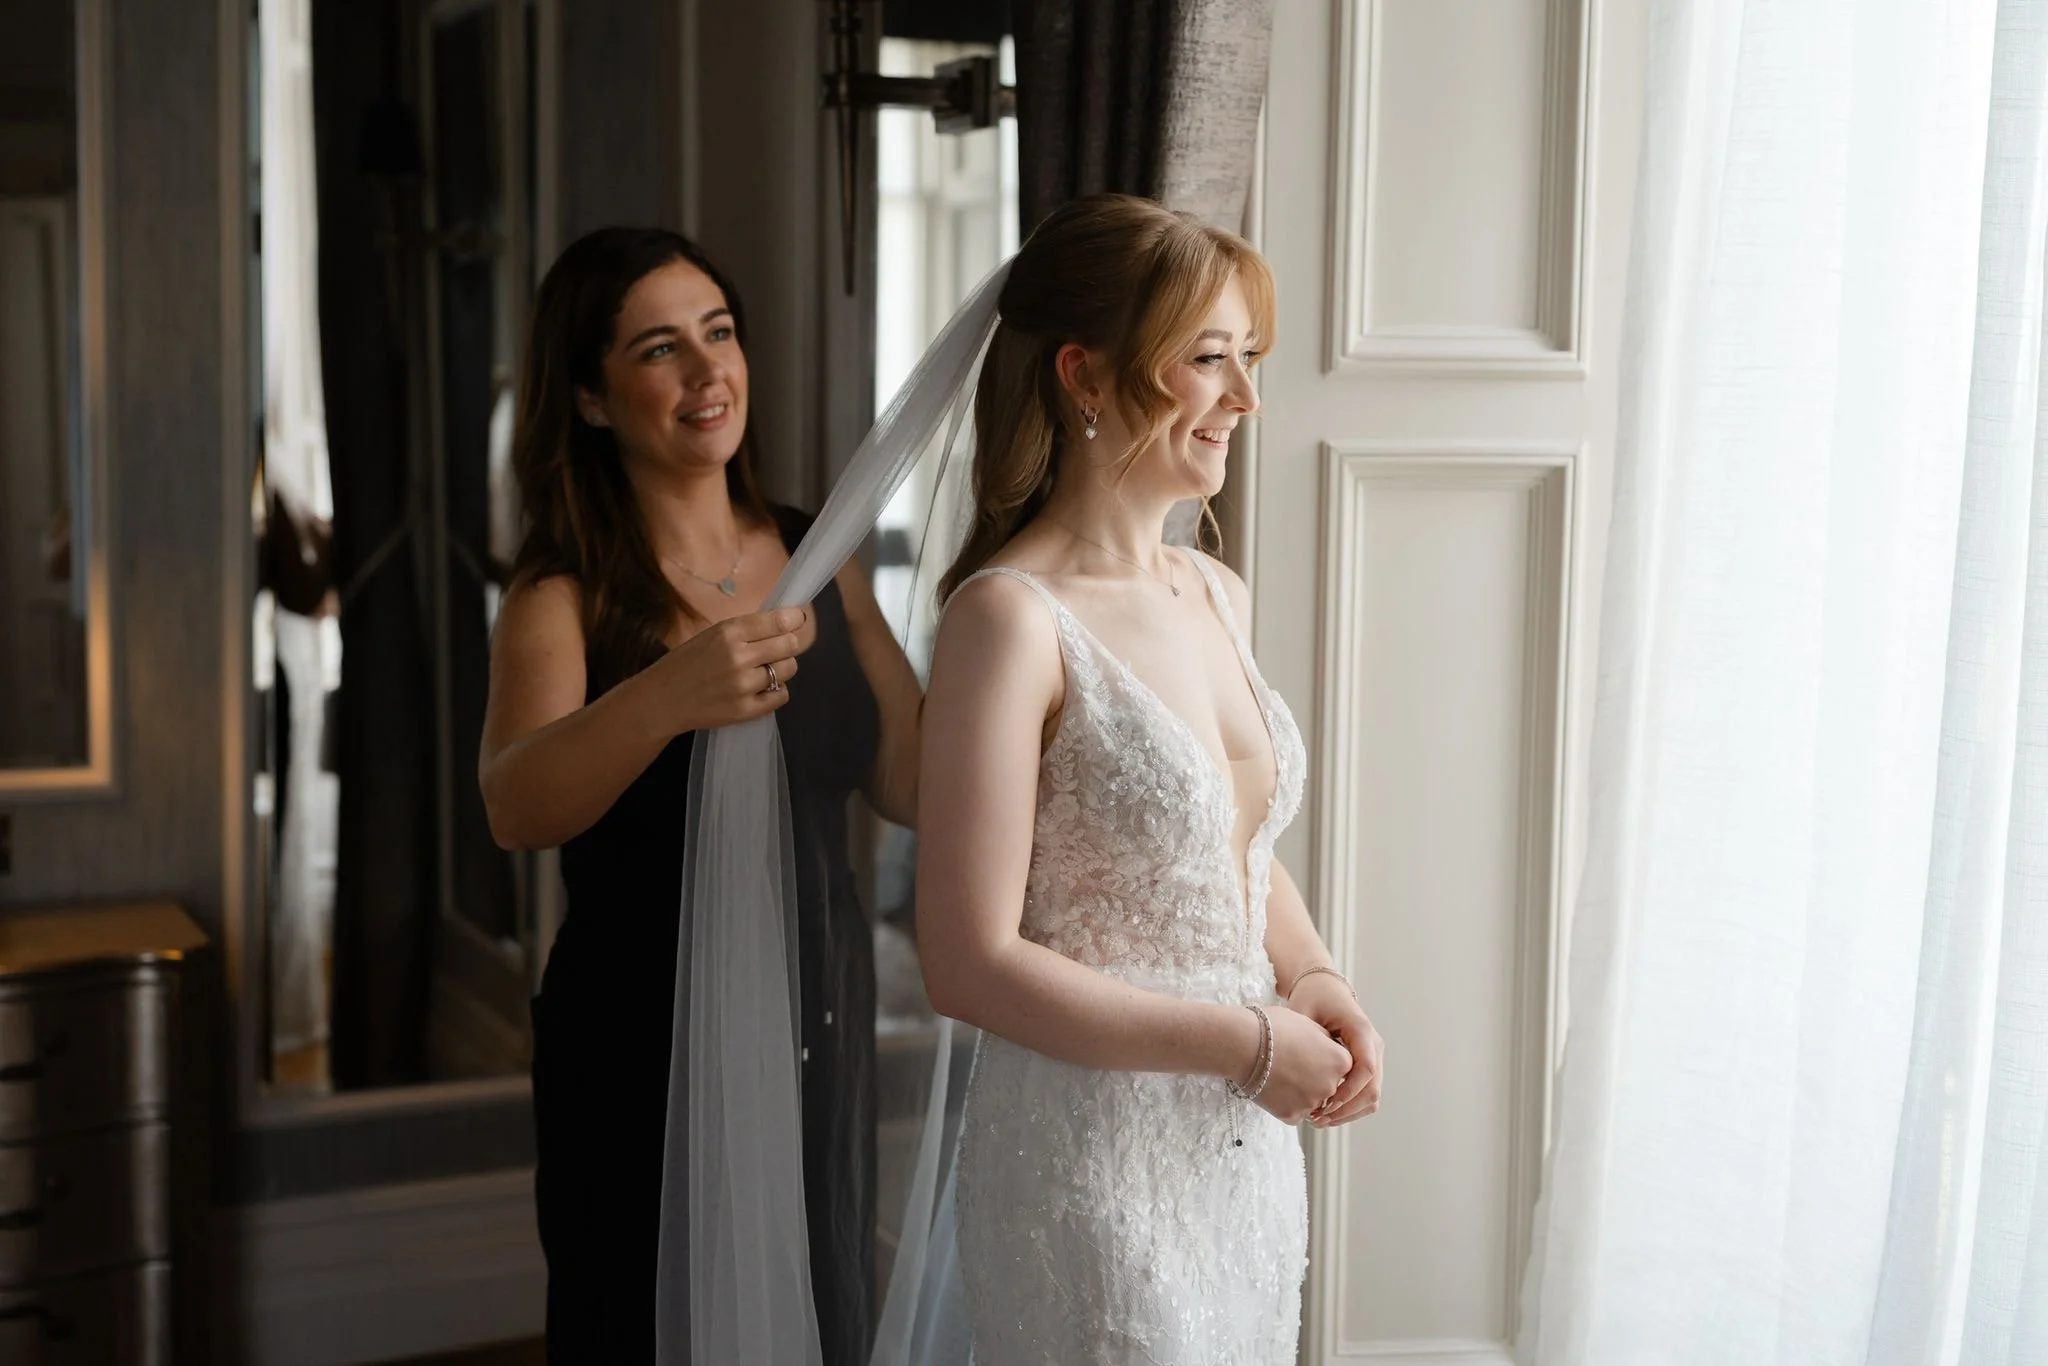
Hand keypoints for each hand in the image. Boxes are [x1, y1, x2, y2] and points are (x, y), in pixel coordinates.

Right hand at [646, 605, 816, 733]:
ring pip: (788, 669)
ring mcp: (744, 685)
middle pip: (789, 645)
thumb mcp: (711, 635)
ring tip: (765, 670)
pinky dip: (777, 690)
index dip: (793, 619)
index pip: (778, 621)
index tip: (796, 620)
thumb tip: (784, 622)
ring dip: (782, 668)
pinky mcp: (746, 710)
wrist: (662, 700)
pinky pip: (781, 695)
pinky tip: (762, 689)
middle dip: (788, 644)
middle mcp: (740, 656)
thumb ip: (745, 630)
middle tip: (778, 648)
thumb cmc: (685, 663)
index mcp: (729, 632)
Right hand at [1250, 1004, 1352, 1123]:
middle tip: (1292, 1065)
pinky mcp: (1291, 1115)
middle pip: (1328, 1086)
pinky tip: (1271, 1086)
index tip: (1308, 1053)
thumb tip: (1330, 1050)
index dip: (1323, 1058)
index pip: (1342, 1066)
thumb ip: (1326, 1041)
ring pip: (1311, 1101)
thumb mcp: (1308, 1024)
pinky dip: (1284, 1103)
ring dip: (1300, 1092)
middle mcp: (1331, 1085)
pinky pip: (1294, 1112)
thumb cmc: (1273, 1028)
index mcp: (1340, 1061)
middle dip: (1314, 1078)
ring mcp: (1311, 1103)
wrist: (1242, 1043)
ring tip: (1279, 1074)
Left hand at [1288, 974, 1382, 1126]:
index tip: (1324, 1105)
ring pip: (1372, 1097)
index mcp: (1362, 1030)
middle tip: (1317, 1120)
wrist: (1324, 989)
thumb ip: (1303, 1039)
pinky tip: (1325, 1112)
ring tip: (1319, 1120)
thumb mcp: (1303, 1013)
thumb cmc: (1311, 998)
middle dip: (1346, 1109)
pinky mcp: (1368, 1066)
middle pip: (1373, 1089)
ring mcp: (1374, 1056)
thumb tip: (1296, 1073)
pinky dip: (1349, 1108)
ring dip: (1348, 1113)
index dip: (1348, 1092)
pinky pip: (1366, 1094)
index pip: (1366, 1069)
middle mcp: (1374, 1045)